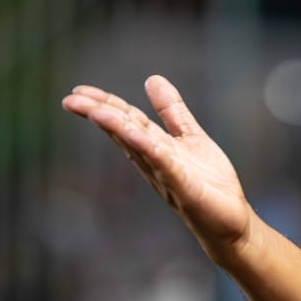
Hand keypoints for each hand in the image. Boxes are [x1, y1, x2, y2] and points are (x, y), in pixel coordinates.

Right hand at [62, 78, 253, 261]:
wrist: (231, 221)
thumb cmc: (209, 184)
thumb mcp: (189, 136)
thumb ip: (171, 110)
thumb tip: (152, 79)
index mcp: (154, 147)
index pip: (125, 120)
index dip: (103, 104)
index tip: (77, 91)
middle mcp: (154, 161)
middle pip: (123, 132)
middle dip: (98, 114)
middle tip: (69, 100)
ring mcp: (167, 175)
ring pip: (138, 147)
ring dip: (117, 129)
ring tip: (95, 112)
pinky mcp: (185, 188)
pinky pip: (165, 166)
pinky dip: (150, 150)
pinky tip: (136, 136)